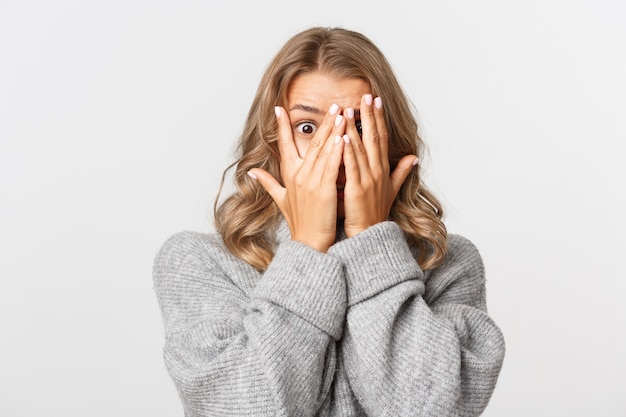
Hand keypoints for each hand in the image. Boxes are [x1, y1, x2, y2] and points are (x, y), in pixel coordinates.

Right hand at [249, 105, 345, 252]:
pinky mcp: (324, 191)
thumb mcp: (280, 200)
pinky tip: (343, 137)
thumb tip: (251, 172)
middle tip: (331, 104)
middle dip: (322, 122)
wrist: (308, 244)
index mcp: (289, 176)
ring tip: (341, 113)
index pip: (284, 145)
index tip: (280, 108)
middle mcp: (298, 176)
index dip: (282, 127)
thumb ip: (267, 184)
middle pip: (310, 143)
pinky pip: (332, 166)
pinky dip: (337, 151)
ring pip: (323, 151)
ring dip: (332, 130)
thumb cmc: (299, 223)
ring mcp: (311, 183)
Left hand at [341, 94, 417, 237]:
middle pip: (374, 138)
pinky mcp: (357, 190)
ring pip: (362, 149)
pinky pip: (352, 167)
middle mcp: (377, 171)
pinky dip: (348, 151)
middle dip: (370, 116)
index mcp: (383, 169)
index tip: (376, 101)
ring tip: (350, 108)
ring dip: (356, 128)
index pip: (382, 138)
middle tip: (366, 95)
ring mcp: (368, 180)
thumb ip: (401, 172)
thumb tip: (413, 157)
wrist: (369, 235)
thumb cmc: (375, 214)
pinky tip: (343, 136)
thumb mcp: (391, 190)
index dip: (379, 118)